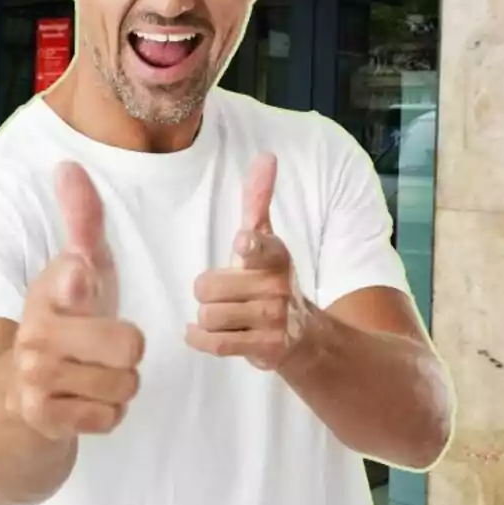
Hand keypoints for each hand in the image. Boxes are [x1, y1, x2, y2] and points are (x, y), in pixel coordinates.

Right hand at [7, 161, 144, 439]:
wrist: (19, 386)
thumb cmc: (67, 317)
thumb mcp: (80, 267)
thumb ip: (83, 219)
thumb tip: (68, 165)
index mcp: (51, 289)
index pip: (71, 281)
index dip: (79, 281)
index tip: (80, 276)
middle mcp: (38, 332)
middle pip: (131, 347)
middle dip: (129, 352)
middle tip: (104, 347)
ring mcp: (37, 377)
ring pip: (125, 386)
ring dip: (119, 384)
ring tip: (92, 372)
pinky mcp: (44, 416)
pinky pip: (110, 418)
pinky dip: (106, 413)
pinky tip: (83, 398)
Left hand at [185, 153, 312, 370]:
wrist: (303, 335)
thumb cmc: (269, 278)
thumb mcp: (266, 237)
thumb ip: (258, 199)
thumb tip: (266, 156)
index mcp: (275, 256)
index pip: (261, 247)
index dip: (251, 245)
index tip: (243, 242)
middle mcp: (277, 287)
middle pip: (207, 288)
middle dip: (207, 293)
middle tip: (225, 295)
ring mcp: (274, 320)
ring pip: (209, 316)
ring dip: (208, 318)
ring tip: (227, 315)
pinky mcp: (267, 348)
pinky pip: (216, 343)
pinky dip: (200, 339)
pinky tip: (200, 333)